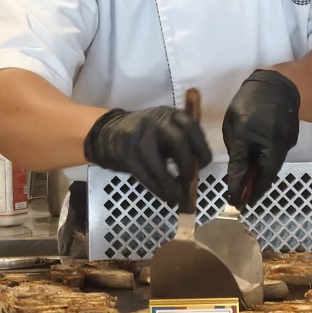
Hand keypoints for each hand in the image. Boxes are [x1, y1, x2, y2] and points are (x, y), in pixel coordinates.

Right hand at [84, 106, 211, 208]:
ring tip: (177, 198)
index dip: (201, 148)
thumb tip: (197, 173)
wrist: (108, 132)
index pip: (192, 127)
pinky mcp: (124, 151)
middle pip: (177, 142)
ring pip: (157, 161)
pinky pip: (142, 173)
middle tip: (190, 184)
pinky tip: (163, 196)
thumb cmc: (145, 136)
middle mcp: (156, 121)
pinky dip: (155, 188)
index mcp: (170, 115)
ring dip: (170, 184)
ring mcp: (138, 135)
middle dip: (187, 167)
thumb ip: (182, 145)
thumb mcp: (165, 130)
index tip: (203, 165)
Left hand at [222, 70, 300, 207]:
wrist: (278, 86)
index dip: (238, 185)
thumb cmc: (249, 102)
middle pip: (264, 174)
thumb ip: (235, 147)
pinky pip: (276, 159)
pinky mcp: (291, 142)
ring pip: (272, 168)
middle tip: (242, 202)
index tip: (233, 200)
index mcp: (251, 133)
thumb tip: (235, 170)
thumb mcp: (234, 122)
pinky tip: (258, 173)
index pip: (243, 166)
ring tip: (248, 191)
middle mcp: (272, 142)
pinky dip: (267, 168)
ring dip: (261, 180)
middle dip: (254, 190)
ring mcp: (285, 143)